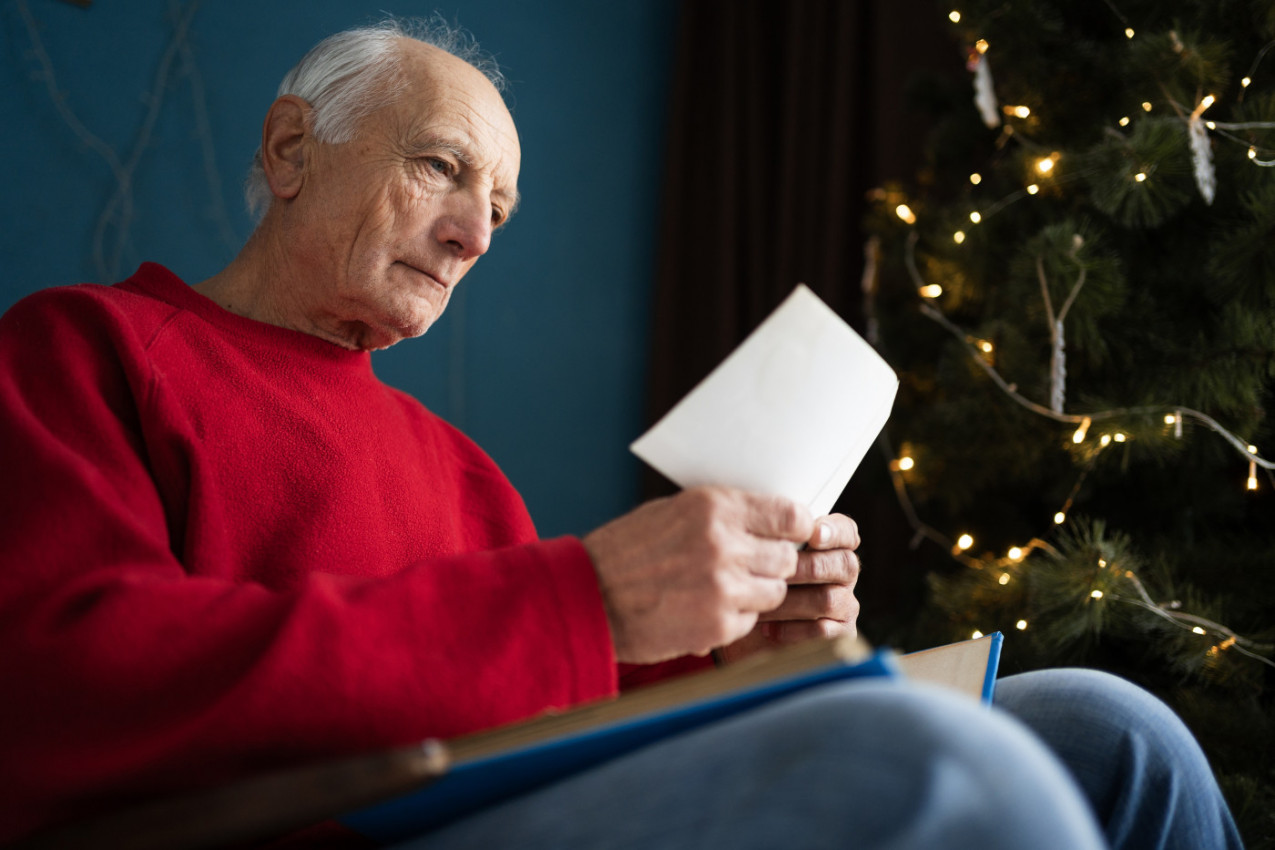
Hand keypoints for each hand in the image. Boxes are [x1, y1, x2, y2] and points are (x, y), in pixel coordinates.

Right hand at [582, 486, 813, 664]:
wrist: (585, 597)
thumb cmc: (625, 552)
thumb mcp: (672, 512)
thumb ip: (722, 515)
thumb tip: (770, 522)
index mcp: (713, 507)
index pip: (789, 515)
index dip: (795, 528)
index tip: (791, 536)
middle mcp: (723, 544)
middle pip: (786, 558)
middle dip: (771, 565)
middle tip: (746, 568)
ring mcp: (723, 588)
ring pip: (773, 593)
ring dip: (754, 594)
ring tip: (719, 590)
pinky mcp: (718, 625)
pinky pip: (749, 621)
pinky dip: (734, 619)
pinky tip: (702, 610)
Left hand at [715, 513, 860, 664]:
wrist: (744, 625)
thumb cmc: (752, 581)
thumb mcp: (759, 555)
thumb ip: (773, 540)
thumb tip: (769, 530)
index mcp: (831, 547)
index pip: (847, 532)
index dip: (835, 531)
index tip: (813, 534)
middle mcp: (843, 574)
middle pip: (844, 564)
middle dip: (805, 568)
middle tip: (773, 573)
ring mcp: (845, 604)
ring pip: (829, 599)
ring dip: (791, 602)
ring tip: (762, 604)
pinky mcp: (840, 633)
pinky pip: (823, 630)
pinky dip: (793, 629)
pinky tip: (769, 628)